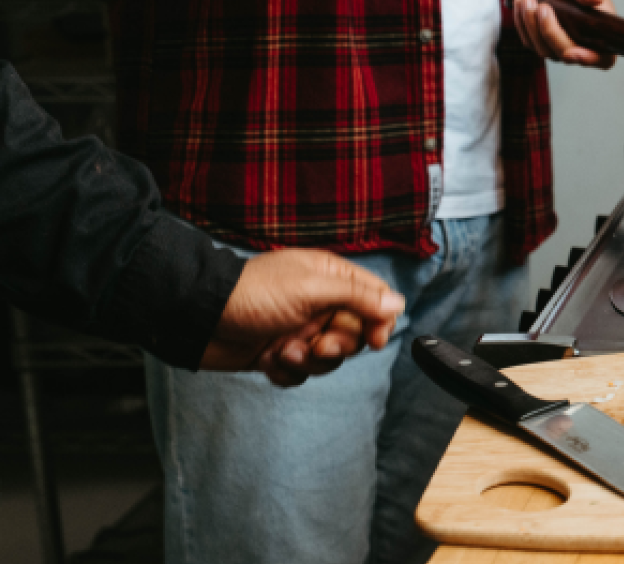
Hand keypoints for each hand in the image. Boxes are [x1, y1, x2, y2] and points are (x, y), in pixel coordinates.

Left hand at [202, 249, 404, 385]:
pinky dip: (287, 372)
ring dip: (308, 361)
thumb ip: (357, 296)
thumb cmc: (251, 295)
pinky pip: (302, 373)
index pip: (375, 299)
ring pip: (329, 359)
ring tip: (283, 351)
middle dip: (337, 346)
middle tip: (318, 345)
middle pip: (355, 334)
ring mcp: (300, 329)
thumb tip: (397, 303)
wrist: (198, 318)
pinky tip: (268, 360)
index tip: (373, 340)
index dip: (379, 321)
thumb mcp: (311, 288)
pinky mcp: (280, 353)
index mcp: (330, 277)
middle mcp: (319, 303)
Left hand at [513, 0, 616, 69]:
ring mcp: (560, 49)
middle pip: (564, 54)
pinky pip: (529, 42)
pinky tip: (520, 3)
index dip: (587, 59)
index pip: (602, 59)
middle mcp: (582, 47)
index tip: (572, 52)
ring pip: (543, 50)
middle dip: (550, 31)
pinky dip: (521, 23)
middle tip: (542, 6)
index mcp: (602, 35)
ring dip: (531, 25)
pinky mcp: (542, 45)